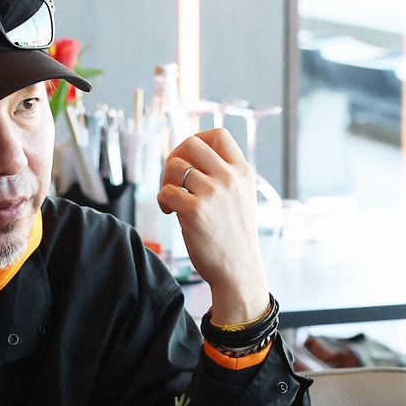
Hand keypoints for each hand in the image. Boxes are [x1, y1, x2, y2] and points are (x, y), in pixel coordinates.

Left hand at [155, 127, 268, 325]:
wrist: (239, 270)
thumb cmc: (235, 236)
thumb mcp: (241, 197)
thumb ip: (224, 175)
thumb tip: (188, 155)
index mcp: (243, 172)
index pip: (219, 134)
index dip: (198, 139)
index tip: (190, 158)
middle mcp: (229, 178)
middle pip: (191, 143)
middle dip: (175, 157)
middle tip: (174, 178)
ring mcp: (212, 193)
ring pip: (175, 166)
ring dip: (166, 181)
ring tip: (172, 200)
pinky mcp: (194, 211)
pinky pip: (165, 191)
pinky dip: (162, 200)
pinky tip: (170, 213)